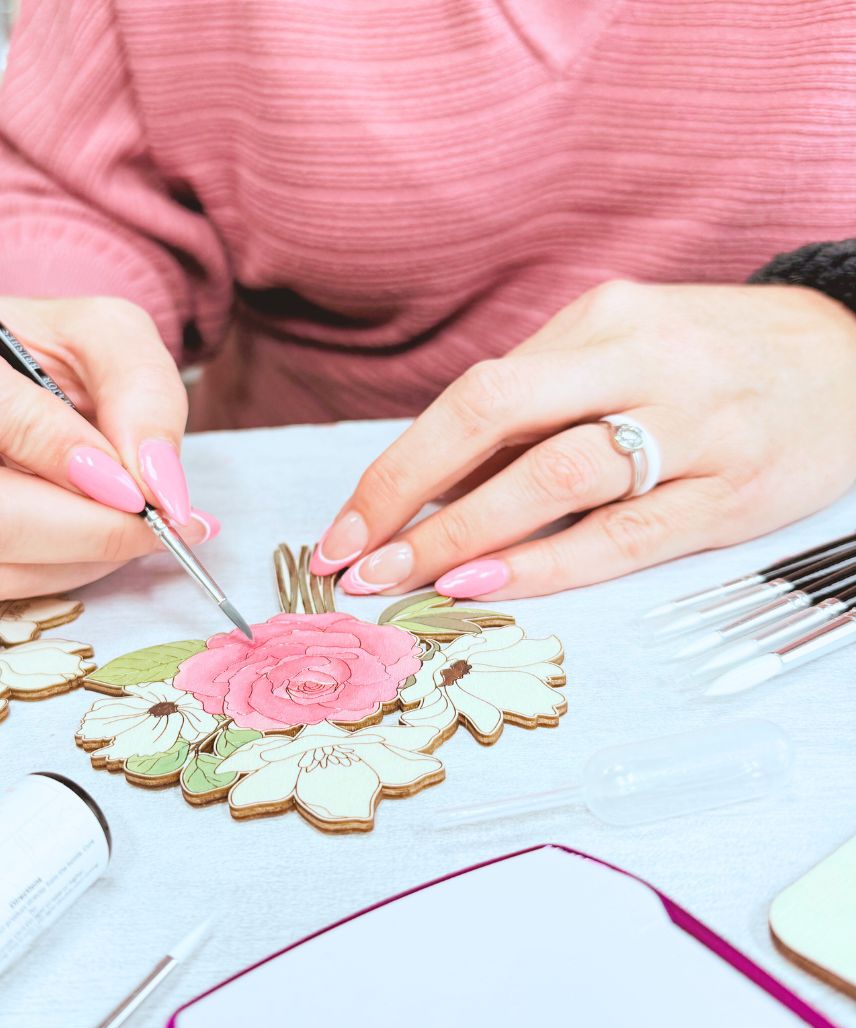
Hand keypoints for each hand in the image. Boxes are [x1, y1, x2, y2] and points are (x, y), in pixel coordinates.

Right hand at [0, 288, 216, 598]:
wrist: (15, 380)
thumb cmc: (53, 349)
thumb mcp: (111, 336)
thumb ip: (143, 394)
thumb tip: (157, 486)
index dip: (44, 444)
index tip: (130, 480)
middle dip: (83, 528)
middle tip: (160, 522)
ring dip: (82, 556)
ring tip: (138, 525)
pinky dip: (62, 570)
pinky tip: (97, 537)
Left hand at [311, 281, 855, 598]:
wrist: (852, 359)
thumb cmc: (711, 359)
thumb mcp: (621, 351)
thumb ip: (537, 410)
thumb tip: (434, 491)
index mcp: (602, 318)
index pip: (475, 394)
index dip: (399, 464)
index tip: (347, 524)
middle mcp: (642, 358)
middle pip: (496, 415)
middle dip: (408, 493)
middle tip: (355, 558)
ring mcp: (695, 424)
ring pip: (556, 476)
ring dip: (464, 534)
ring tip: (405, 581)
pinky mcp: (732, 491)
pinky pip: (624, 534)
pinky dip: (547, 563)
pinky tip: (487, 584)